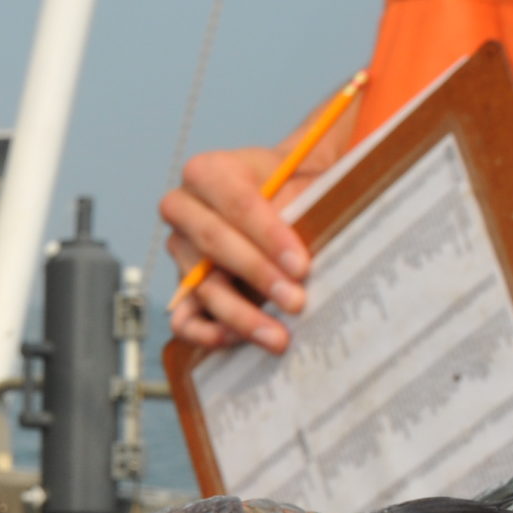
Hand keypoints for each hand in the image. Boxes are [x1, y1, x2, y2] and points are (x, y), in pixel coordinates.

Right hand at [159, 147, 316, 351]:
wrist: (285, 196)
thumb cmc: (297, 187)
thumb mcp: (305, 180)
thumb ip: (309, 198)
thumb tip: (331, 230)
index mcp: (208, 171)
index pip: (236, 203)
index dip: (268, 236)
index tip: (301, 265)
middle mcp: (184, 208)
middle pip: (213, 242)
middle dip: (258, 275)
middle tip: (296, 301)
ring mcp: (181, 250)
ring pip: (200, 285)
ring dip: (240, 315)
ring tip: (278, 336)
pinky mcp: (184, 287)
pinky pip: (182, 317)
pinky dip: (205, 333)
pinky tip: (237, 341)